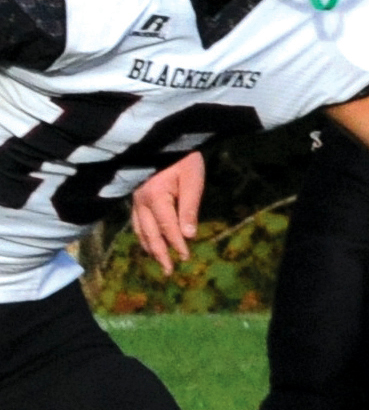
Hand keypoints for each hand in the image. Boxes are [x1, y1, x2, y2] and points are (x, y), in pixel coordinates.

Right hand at [130, 152, 205, 273]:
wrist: (166, 138)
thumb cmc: (183, 158)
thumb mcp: (192, 180)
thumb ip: (190, 208)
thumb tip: (188, 235)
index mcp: (155, 196)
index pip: (168, 228)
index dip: (177, 244)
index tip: (186, 258)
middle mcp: (141, 200)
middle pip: (150, 233)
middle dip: (160, 253)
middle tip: (169, 272)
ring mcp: (135, 199)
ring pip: (140, 229)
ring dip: (150, 247)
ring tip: (159, 262)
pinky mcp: (135, 196)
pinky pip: (136, 221)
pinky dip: (142, 235)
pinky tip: (148, 242)